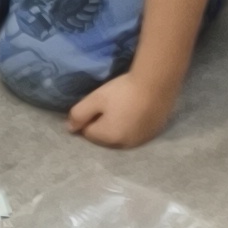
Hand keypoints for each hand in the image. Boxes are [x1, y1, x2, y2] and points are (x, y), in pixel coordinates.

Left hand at [65, 68, 179, 149]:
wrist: (157, 82)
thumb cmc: (123, 90)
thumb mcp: (96, 99)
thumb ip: (79, 114)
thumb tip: (70, 129)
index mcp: (108, 138)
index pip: (88, 132)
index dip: (90, 118)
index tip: (97, 104)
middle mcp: (125, 144)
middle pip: (105, 137)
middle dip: (104, 125)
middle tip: (111, 105)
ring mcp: (141, 140)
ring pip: (121, 136)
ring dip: (120, 126)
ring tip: (125, 108)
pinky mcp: (154, 133)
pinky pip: (136, 132)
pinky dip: (134, 125)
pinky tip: (138, 110)